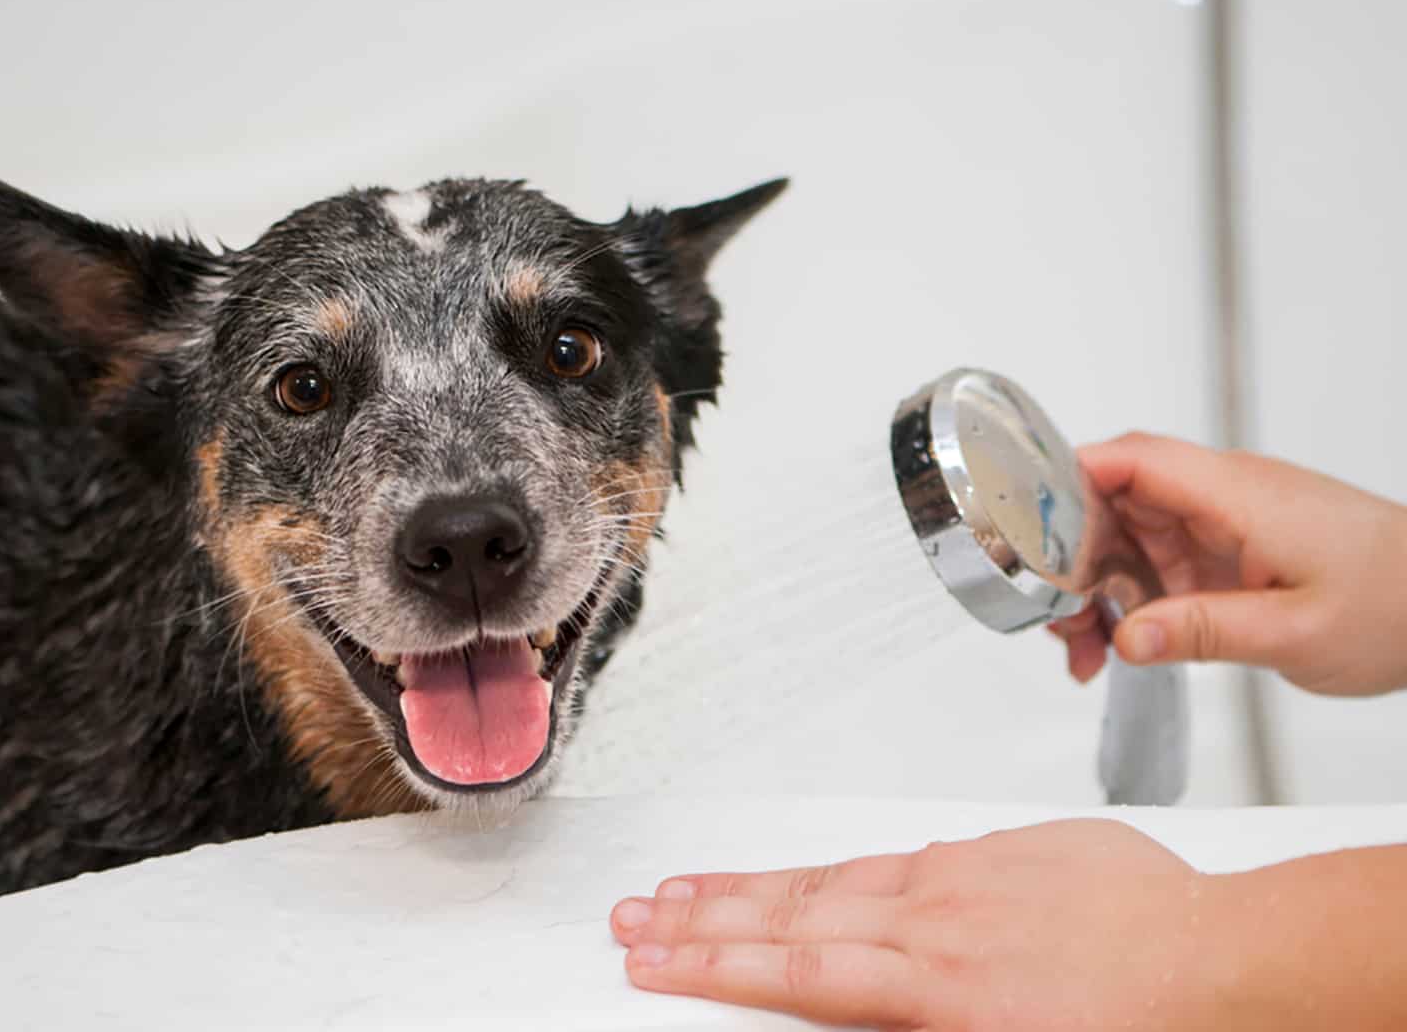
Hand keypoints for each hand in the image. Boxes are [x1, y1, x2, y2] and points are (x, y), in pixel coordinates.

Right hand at [611, 820, 1228, 1029]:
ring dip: (753, 887)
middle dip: (703, 920)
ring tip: (691, 888)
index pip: (793, 973)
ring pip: (832, 880)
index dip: (712, 966)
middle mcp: (933, 923)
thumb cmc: (1146, 1031)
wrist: (1227, 963)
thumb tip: (862, 1012)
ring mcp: (963, 880)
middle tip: (638, 916)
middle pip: (792, 917)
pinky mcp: (999, 852)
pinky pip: (897, 857)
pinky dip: (836, 867)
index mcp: (934, 988)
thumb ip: (921, 1027)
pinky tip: (808, 875)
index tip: (654, 959)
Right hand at [1049, 433, 1406, 695]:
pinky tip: (1119, 646)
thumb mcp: (1297, 633)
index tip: (1023, 520)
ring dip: (1095, 590)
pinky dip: (1130, 603)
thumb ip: (1206, 632)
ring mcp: (1222, 525)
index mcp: (1236, 495)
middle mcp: (1222, 499)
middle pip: (1113, 503)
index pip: (1133, 460)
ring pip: (1128, 539)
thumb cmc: (1399, 605)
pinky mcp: (1227, 554)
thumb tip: (1126, 638)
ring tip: (1081, 649)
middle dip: (1070, 558)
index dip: (1068, 479)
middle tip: (1052, 617)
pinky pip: (1158, 567)